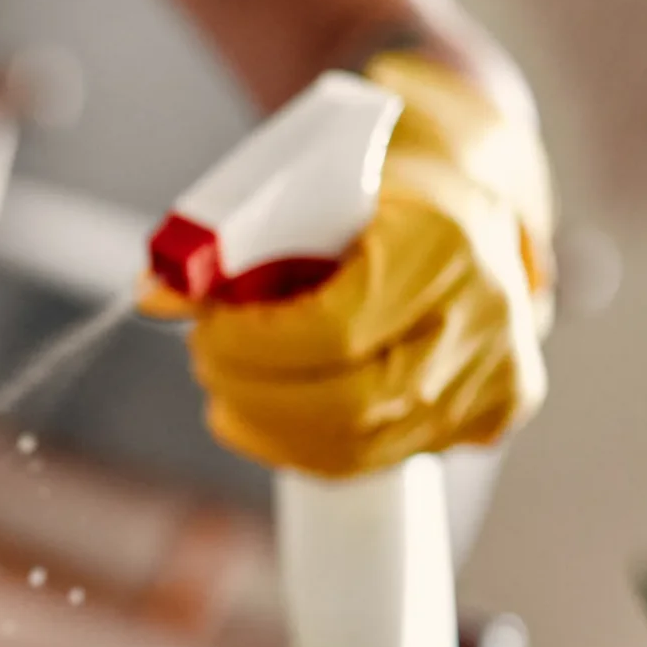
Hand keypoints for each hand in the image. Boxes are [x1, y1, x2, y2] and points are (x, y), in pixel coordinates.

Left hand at [154, 51, 553, 477]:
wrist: (472, 200)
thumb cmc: (378, 188)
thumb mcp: (304, 188)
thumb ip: (228, 242)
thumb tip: (149, 295)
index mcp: (444, 244)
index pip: (334, 330)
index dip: (254, 345)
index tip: (205, 328)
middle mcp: (486, 317)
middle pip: (349, 405)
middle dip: (253, 393)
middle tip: (207, 361)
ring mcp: (496, 375)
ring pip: (360, 446)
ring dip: (271, 426)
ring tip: (228, 387)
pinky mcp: (490, 416)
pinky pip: (380, 458)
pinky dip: (307, 447)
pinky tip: (266, 418)